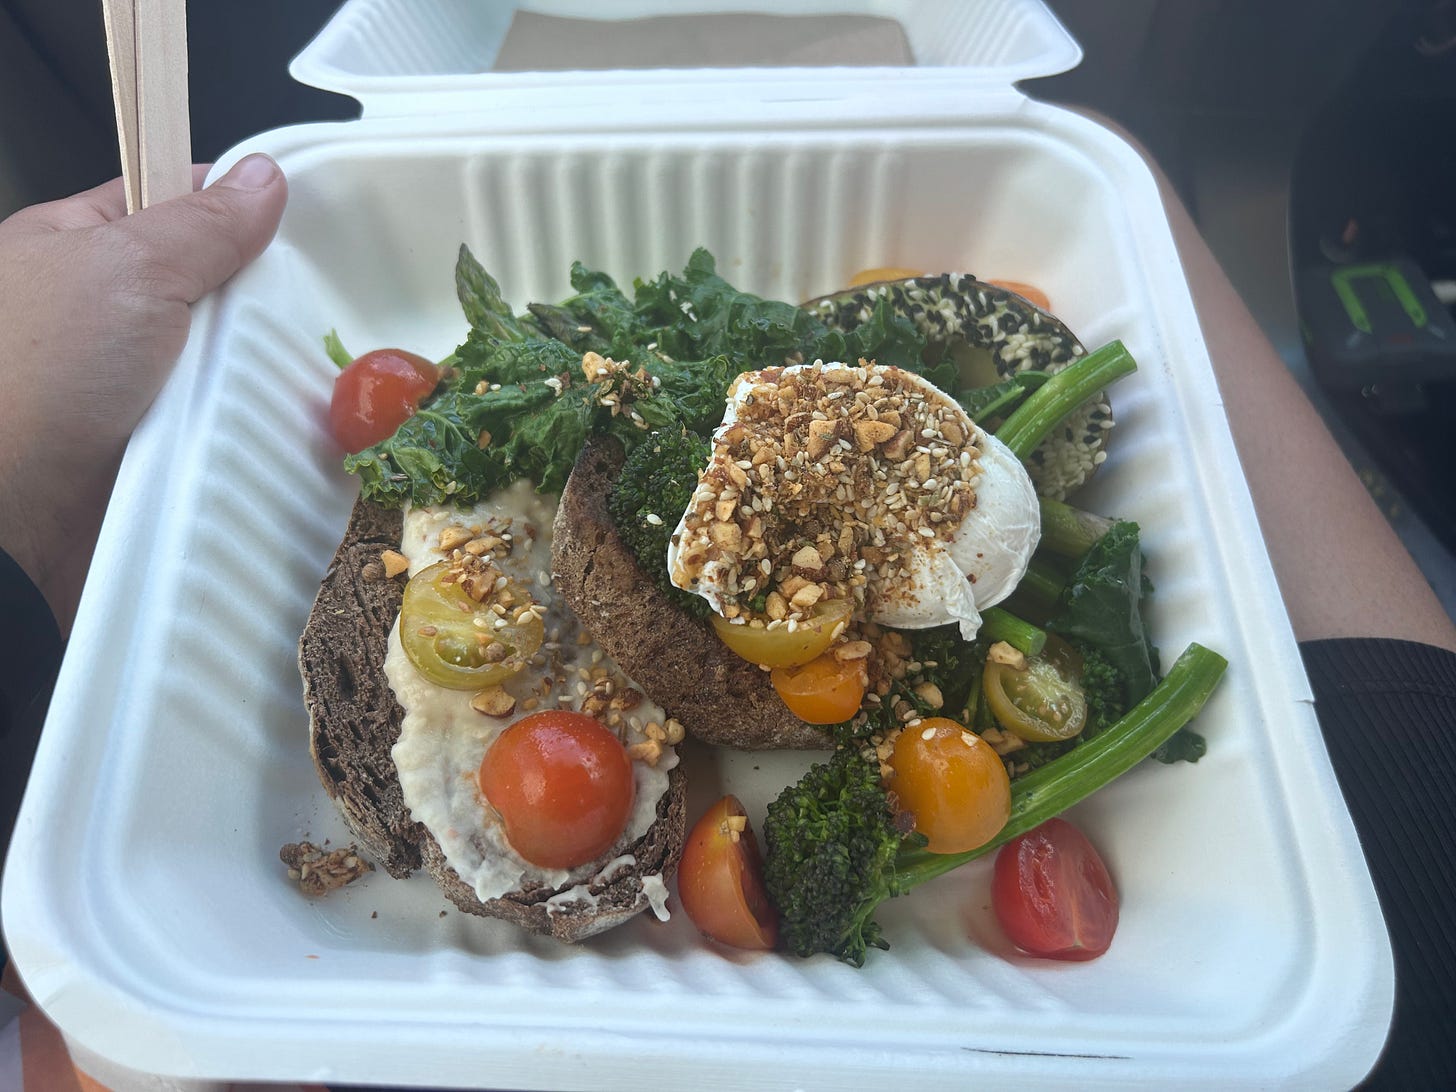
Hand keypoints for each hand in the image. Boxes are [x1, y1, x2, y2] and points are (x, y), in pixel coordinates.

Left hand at [0, 154, 286, 633]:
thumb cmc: (38, 373)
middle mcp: (97, 313)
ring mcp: (127, 382)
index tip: (286, 218)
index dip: (223, 203)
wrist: (11, 510)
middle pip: (204, 284)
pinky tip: (285, 417)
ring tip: (309, 367)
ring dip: (257, 366)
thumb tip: (262, 177)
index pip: (161, 200)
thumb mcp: (130, 267)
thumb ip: (204, 224)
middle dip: (254, 296)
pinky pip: (221, 419)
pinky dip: (250, 420)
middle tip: (305, 302)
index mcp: (70, 247)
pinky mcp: (154, 444)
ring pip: (220, 357)